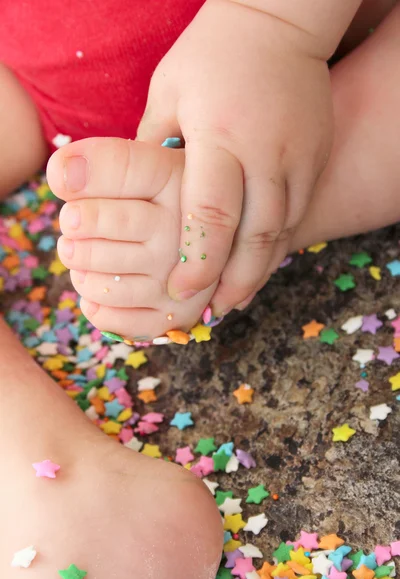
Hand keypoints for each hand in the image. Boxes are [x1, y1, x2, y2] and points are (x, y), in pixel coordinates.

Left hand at [137, 0, 333, 314]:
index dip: (197, 262)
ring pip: (282, 232)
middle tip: (211, 312)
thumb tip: (137, 197)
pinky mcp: (314, 156)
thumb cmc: (211, 54)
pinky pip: (300, 213)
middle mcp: (265, 153)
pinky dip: (278, 244)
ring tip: (234, 298)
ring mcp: (298, 156)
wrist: (279, 21)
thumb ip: (151, 148)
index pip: (211, 215)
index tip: (180, 293)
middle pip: (255, 237)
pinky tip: (259, 262)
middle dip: (232, 282)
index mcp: (221, 136)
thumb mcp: (168, 94)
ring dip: (257, 272)